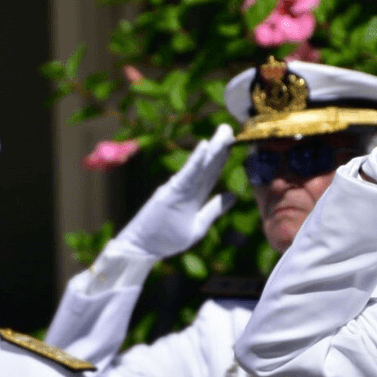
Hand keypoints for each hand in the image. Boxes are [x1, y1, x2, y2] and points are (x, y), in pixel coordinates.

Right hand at [113, 124, 235, 258]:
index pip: (212, 173)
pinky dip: (196, 161)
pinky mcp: (170, 193)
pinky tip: (205, 146)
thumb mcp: (198, 226)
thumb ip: (214, 210)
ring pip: (200, 166)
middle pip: (207, 165)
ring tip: (224, 133)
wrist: (142, 249)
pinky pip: (186, 175)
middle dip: (220, 147)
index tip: (234, 142)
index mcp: (195, 196)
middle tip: (229, 128)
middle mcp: (187, 189)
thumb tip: (233, 196)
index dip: (223, 158)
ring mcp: (178, 189)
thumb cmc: (167, 240)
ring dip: (213, 149)